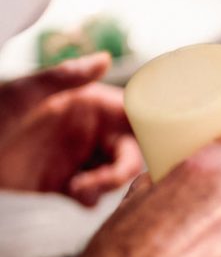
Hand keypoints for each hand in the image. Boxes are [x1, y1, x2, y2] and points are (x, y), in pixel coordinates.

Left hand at [0, 54, 142, 205]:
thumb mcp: (25, 93)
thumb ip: (65, 76)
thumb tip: (105, 58)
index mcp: (88, 103)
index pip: (135, 112)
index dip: (153, 126)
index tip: (160, 143)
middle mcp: (88, 130)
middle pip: (130, 150)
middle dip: (122, 168)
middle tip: (98, 181)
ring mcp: (77, 157)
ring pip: (114, 174)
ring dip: (106, 185)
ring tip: (78, 190)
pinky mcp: (63, 183)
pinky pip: (92, 194)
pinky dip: (92, 198)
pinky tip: (75, 196)